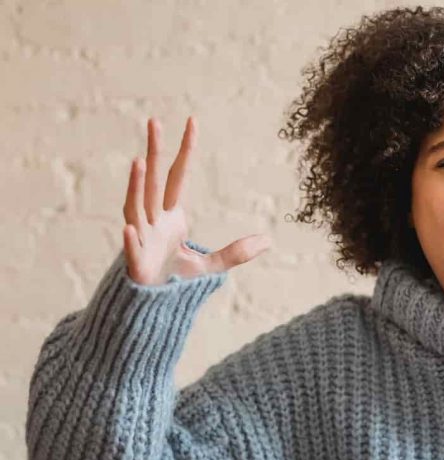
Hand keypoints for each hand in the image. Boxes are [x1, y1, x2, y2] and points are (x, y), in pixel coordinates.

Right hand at [122, 116, 271, 285]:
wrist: (152, 307)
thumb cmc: (174, 281)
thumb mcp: (210, 266)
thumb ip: (236, 252)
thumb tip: (268, 241)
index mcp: (170, 217)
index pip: (177, 177)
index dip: (184, 152)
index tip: (191, 122)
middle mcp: (153, 221)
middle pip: (153, 181)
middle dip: (154, 152)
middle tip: (154, 121)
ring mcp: (141, 240)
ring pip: (136, 208)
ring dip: (136, 186)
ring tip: (138, 162)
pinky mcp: (136, 266)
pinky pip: (132, 250)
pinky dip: (130, 240)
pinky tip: (128, 229)